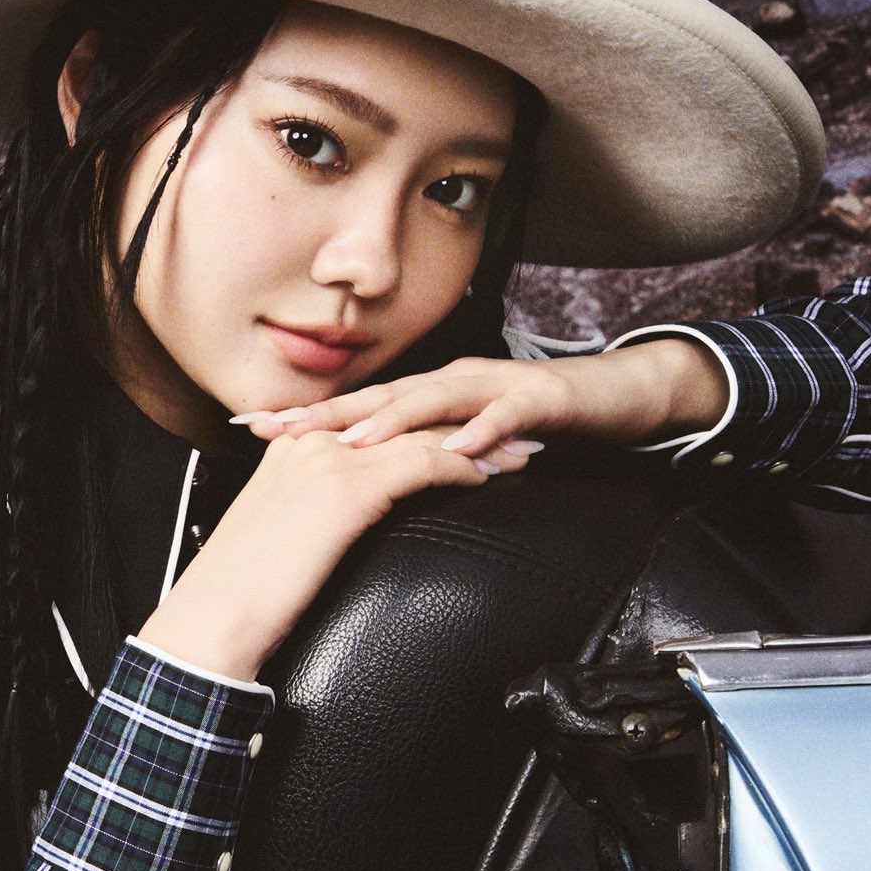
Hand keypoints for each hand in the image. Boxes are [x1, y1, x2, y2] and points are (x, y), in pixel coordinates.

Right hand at [139, 426, 491, 681]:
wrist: (214, 618)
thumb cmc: (243, 592)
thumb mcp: (281, 531)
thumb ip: (313, 509)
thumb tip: (341, 520)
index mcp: (294, 445)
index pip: (379, 422)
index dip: (429, 424)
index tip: (469, 432)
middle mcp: (313, 442)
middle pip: (407, 421)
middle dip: (467, 425)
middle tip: (515, 431)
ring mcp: (330, 461)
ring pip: (424, 436)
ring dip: (482, 442)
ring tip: (521, 450)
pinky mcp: (347, 490)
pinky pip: (423, 465)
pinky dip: (465, 466)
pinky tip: (491, 474)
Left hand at [233, 340, 729, 461]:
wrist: (618, 396)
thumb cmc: (538, 423)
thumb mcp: (468, 445)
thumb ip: (423, 459)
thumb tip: (370, 488)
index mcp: (430, 394)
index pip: (359, 406)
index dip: (306, 417)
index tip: (251, 430)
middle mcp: (453, 382)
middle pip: (382, 395)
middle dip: (328, 414)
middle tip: (279, 431)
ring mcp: (494, 386)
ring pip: (436, 400)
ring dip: (395, 420)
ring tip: (356, 442)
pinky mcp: (539, 399)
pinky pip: (505, 415)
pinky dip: (480, 432)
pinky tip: (458, 450)